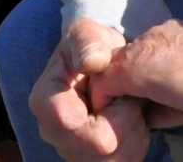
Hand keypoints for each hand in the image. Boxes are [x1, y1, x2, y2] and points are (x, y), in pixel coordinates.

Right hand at [29, 19, 151, 161]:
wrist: (106, 68)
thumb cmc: (92, 49)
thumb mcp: (86, 34)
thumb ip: (87, 42)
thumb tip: (92, 62)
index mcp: (45, 101)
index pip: (67, 120)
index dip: (100, 111)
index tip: (115, 90)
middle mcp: (53, 133)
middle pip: (99, 147)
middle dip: (123, 119)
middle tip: (128, 95)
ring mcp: (72, 152)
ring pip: (114, 160)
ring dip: (133, 132)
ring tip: (131, 106)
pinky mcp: (92, 161)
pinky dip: (137, 144)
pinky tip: (134, 123)